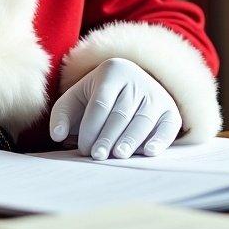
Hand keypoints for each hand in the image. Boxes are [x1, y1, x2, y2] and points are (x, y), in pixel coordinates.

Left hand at [49, 57, 181, 159]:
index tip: (84, 149)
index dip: (91, 128)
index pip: (100, 103)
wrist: (132, 85)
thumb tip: (57, 135)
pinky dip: (159, 140)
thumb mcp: (77, 97)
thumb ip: (62, 114)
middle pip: (121, 113)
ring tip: (119, 156)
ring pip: (142, 120)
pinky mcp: (170, 110)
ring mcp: (156, 94)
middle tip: (98, 156)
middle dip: (108, 137)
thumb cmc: (98, 96)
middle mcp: (136, 79)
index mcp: (111, 71)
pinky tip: (149, 152)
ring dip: (130, 140)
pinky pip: (166, 126)